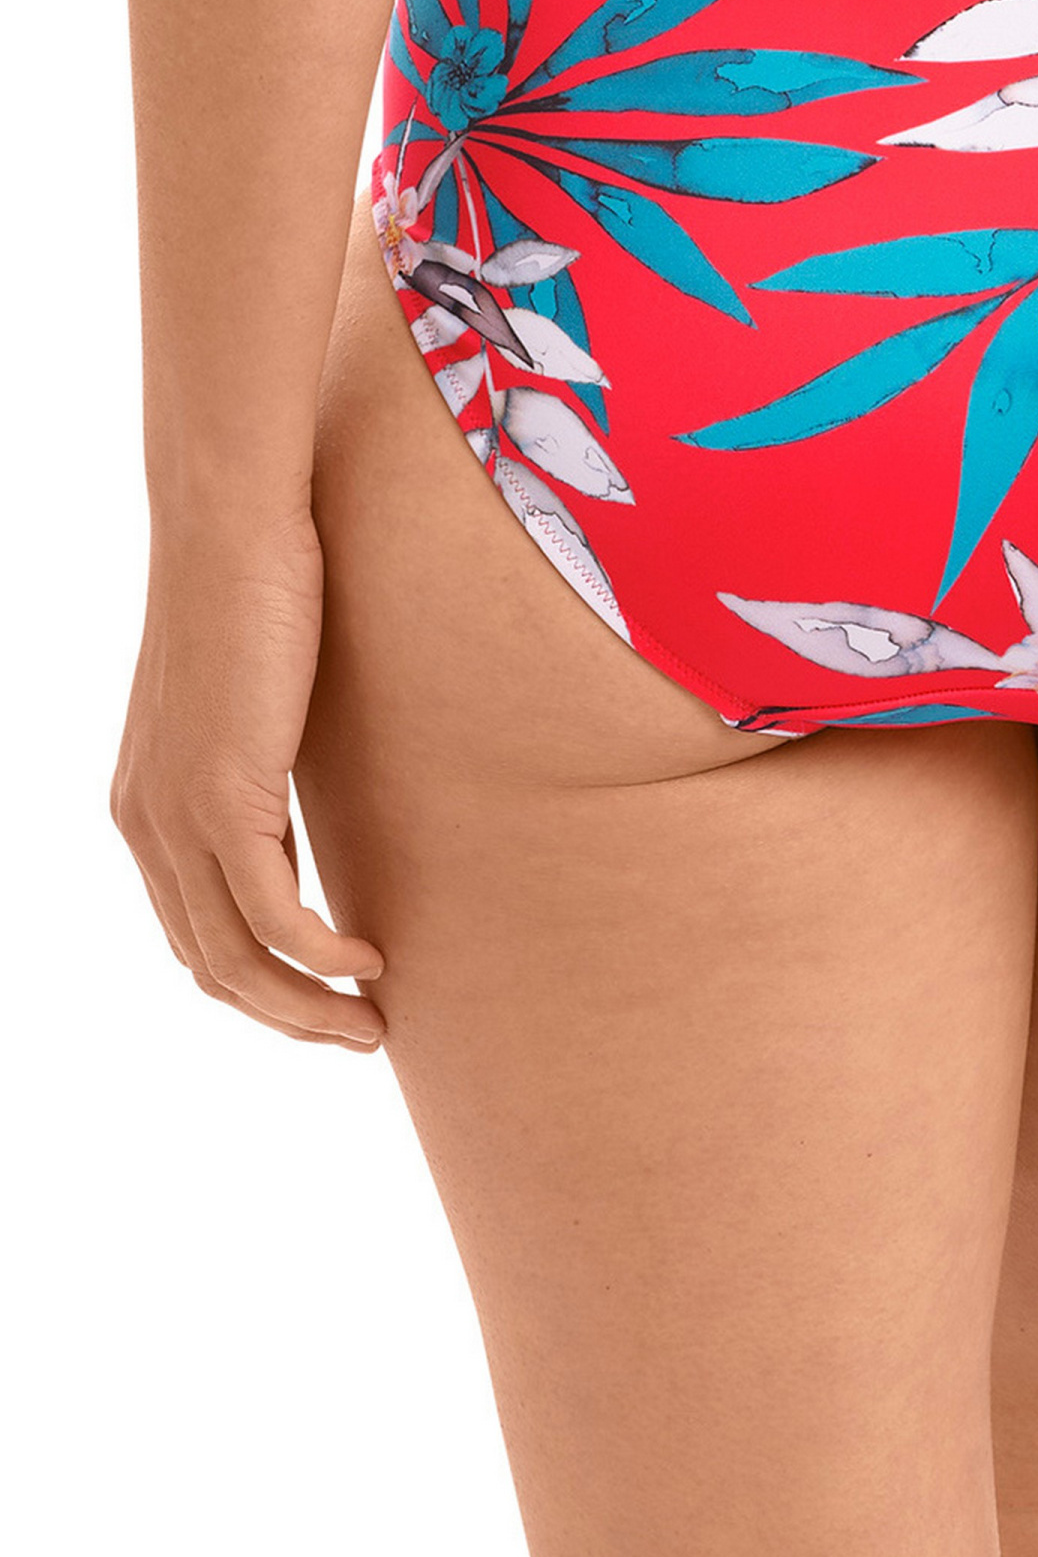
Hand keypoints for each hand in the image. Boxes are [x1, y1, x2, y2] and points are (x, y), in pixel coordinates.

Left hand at [111, 515, 384, 1047]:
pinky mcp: (220, 799)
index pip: (195, 930)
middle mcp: (146, 822)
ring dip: (309, 1007)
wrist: (234, 521)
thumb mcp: (259, 691)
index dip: (262, 980)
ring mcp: (176, 816)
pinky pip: (273, 916)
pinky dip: (323, 955)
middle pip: (211, 964)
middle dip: (287, 1016)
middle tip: (359, 1035)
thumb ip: (268, 750)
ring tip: (373, 1026)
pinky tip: (369, 960)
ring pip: (238, 959)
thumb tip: (315, 777)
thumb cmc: (259, 582)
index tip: (331, 996)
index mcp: (147, 802)